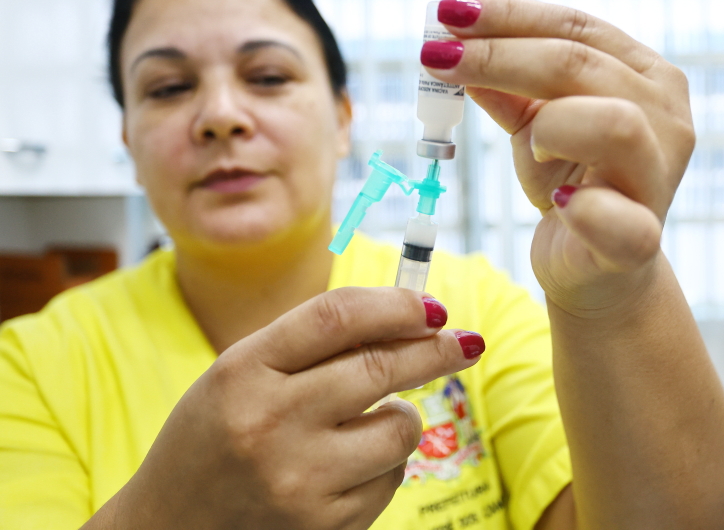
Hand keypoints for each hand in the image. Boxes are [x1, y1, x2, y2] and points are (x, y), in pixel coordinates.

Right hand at [97, 288, 481, 529]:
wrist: (170, 526)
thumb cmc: (215, 436)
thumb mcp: (241, 373)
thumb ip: (311, 344)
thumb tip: (409, 320)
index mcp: (243, 370)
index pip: (336, 316)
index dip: (395, 304)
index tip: (431, 306)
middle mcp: (268, 422)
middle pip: (379, 367)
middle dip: (435, 349)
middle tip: (465, 342)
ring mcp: (297, 479)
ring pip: (398, 429)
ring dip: (404, 417)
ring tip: (375, 420)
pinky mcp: (321, 525)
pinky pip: (390, 479)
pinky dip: (384, 465)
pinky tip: (348, 466)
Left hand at [423, 0, 694, 316]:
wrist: (595, 270)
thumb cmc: (570, 186)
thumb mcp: (534, 127)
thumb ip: (506, 87)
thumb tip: (451, 42)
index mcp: (646, 78)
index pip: (577, 27)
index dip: (509, 16)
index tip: (448, 13)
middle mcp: (666, 118)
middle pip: (581, 64)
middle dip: (500, 55)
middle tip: (437, 58)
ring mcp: (659, 178)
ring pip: (615, 123)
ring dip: (552, 124)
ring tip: (528, 142)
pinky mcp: (641, 240)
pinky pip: (619, 221)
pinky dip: (583, 209)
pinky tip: (558, 203)